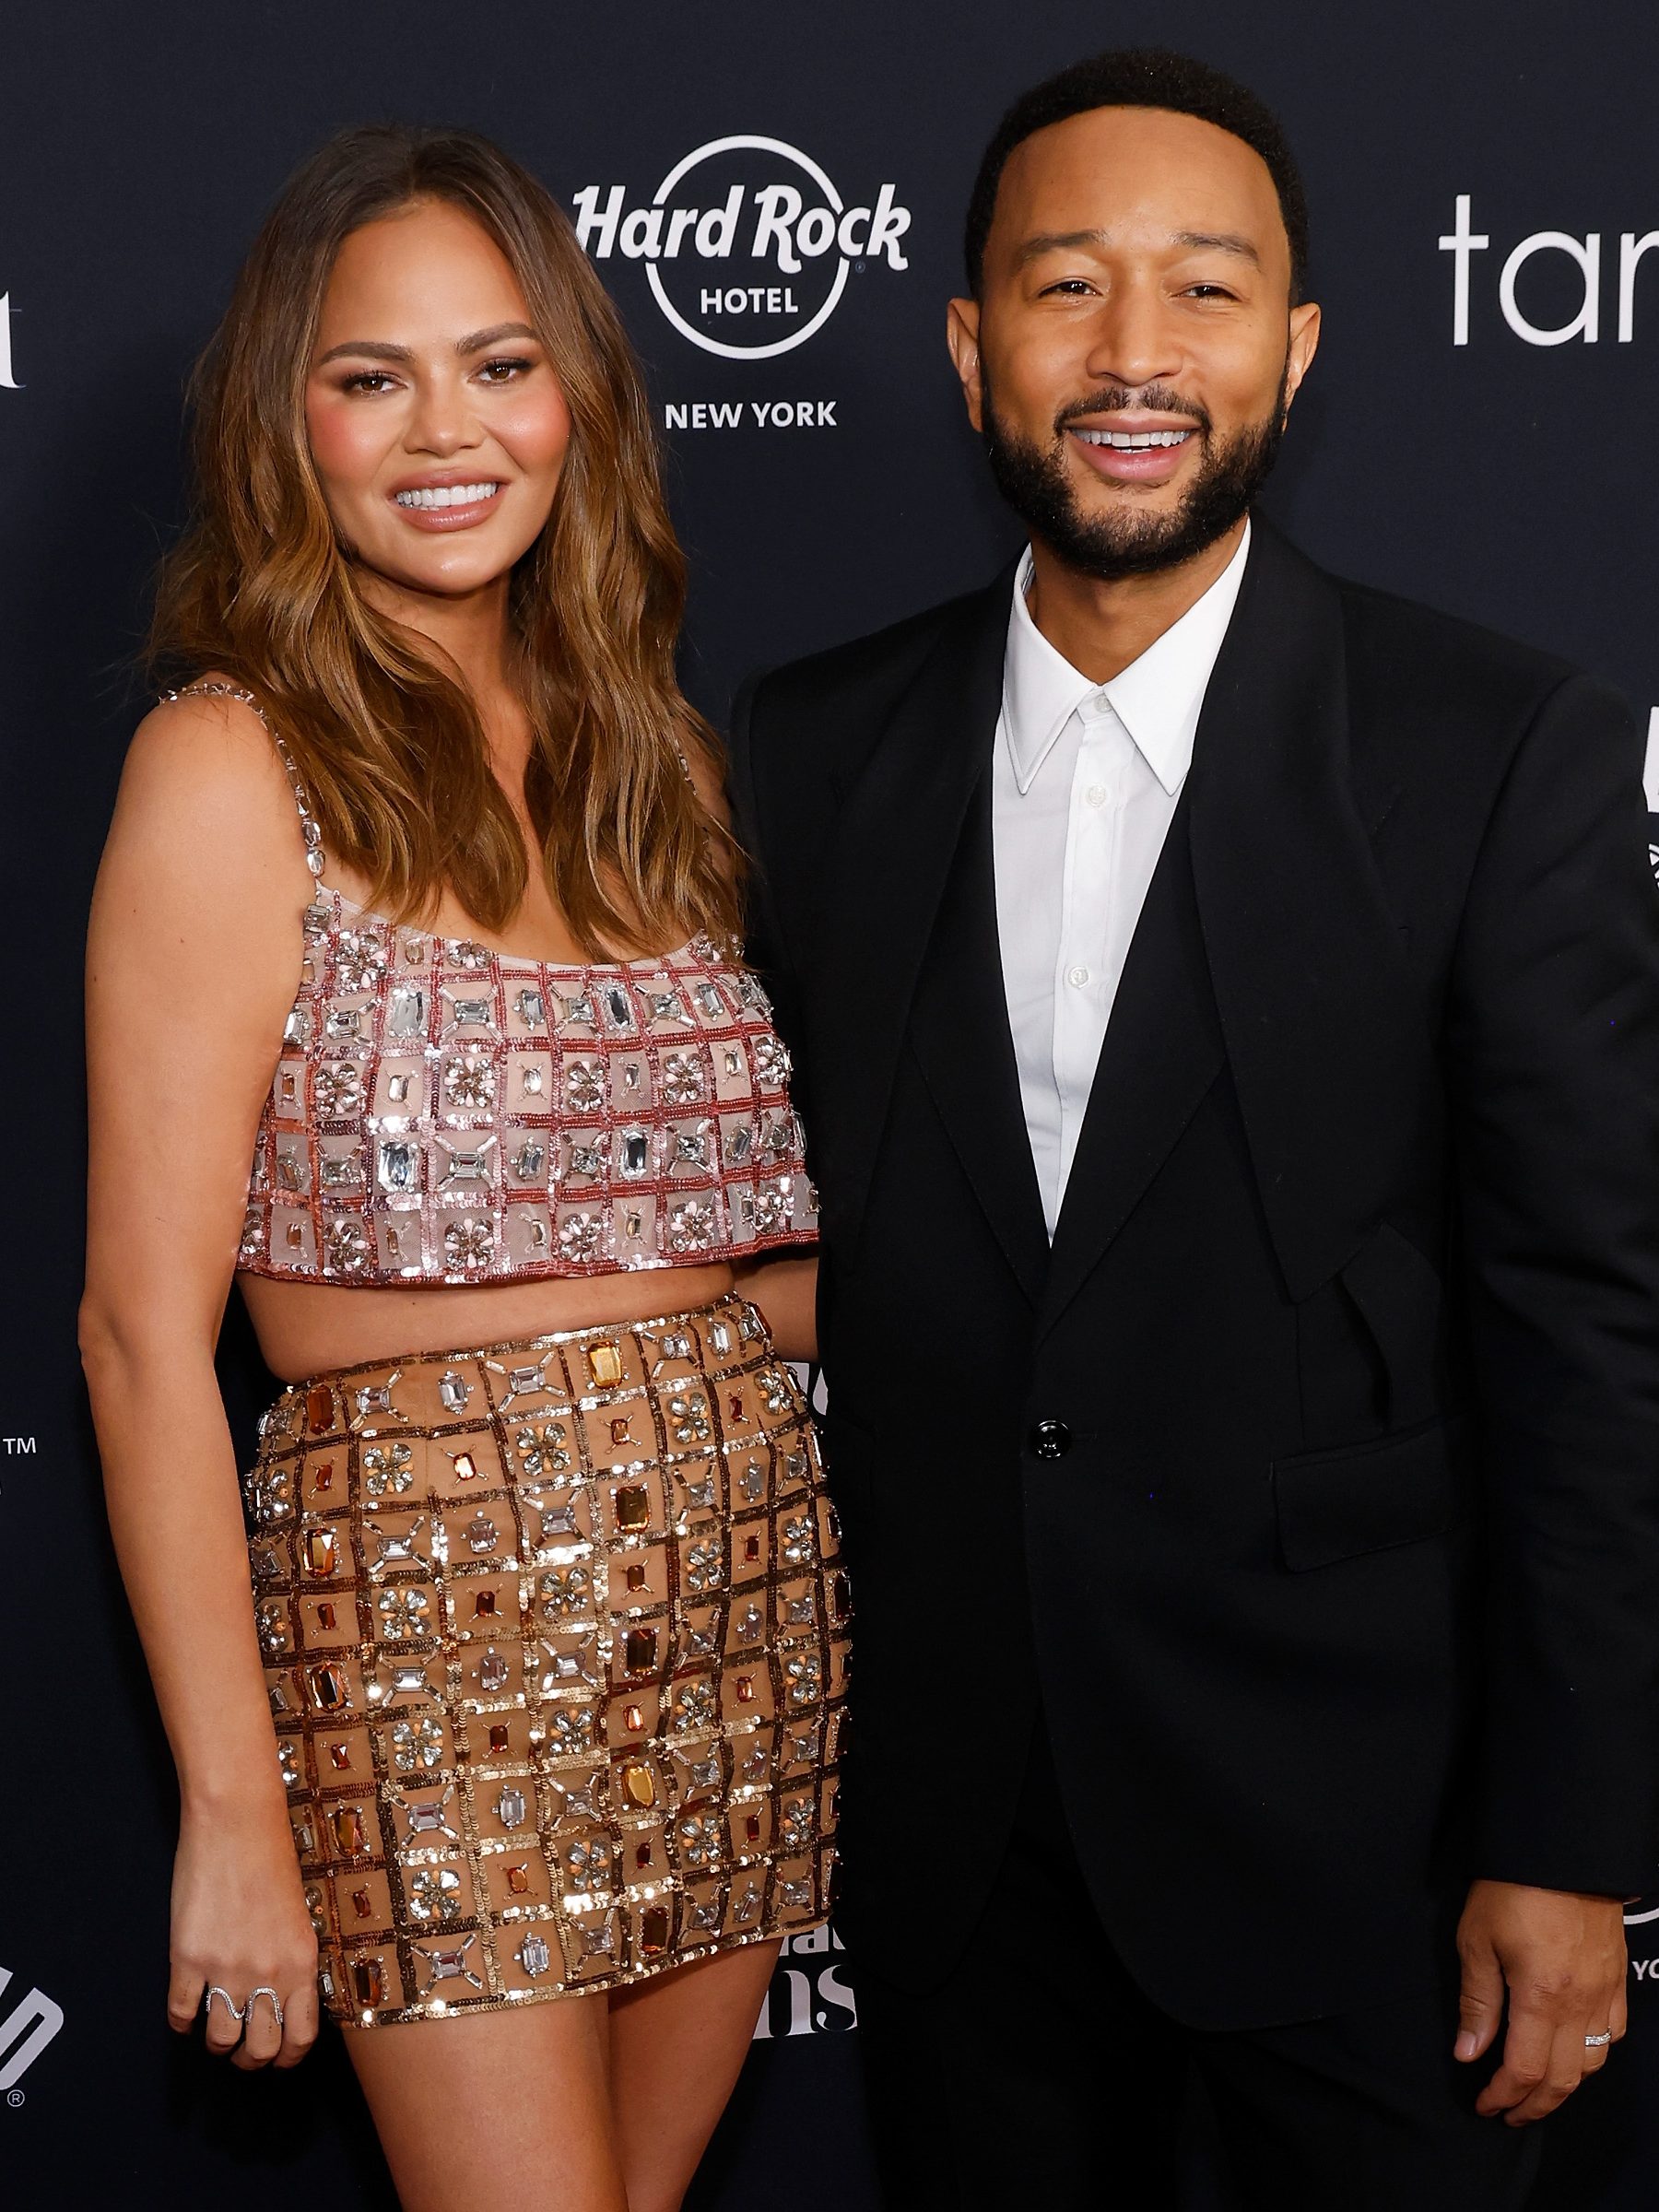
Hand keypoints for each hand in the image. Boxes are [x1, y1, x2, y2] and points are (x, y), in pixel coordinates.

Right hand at [166, 1800, 319, 2068]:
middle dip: (252, 2059)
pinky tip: (186, 2010)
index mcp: (301, 1961)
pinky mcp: (186, 1959)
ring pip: (220, 2039)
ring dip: (218, 2043)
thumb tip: (287, 1996)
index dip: (289, 2056)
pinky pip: (180, 2012)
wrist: (238, 1822)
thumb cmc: (273, 1857)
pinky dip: (182, 2020)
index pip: (300, 2036)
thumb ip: (294, 1958)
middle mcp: (266, 1973)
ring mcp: (224, 1969)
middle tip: (245, 2051)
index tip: (281, 2057)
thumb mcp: (300, 1913)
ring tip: (217, 2032)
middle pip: (260, 2048)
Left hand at [1455, 1878, 1626, 2123]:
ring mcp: (1605, 1992)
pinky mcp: (1618, 1977)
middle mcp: (1580, 2004)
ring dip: (1564, 2087)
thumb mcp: (1477, 1939)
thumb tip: (1468, 2053)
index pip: (1525, 2071)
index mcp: (1541, 1998)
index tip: (1484, 2105)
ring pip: (1592, 2063)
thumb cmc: (1511, 1888)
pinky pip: (1614, 2033)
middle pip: (1562, 2079)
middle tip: (1508, 2113)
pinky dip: (1592, 2056)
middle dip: (1533, 2105)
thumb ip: (1477, 2002)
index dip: (1503, 2096)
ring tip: (1536, 2092)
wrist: (1564, 1849)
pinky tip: (1573, 2053)